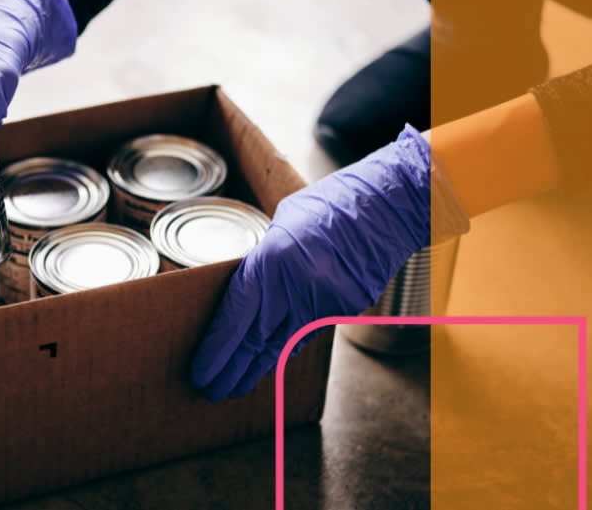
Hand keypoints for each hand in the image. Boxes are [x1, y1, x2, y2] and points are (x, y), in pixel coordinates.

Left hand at [190, 126, 431, 400]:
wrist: (389, 204)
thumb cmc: (333, 202)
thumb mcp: (283, 224)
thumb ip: (264, 259)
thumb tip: (249, 287)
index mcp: (273, 261)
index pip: (236, 316)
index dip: (217, 349)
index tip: (202, 370)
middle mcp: (296, 288)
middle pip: (255, 340)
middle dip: (230, 369)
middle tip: (210, 390)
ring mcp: (323, 303)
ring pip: (280, 346)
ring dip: (255, 370)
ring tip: (233, 388)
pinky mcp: (343, 310)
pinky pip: (306, 335)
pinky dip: (284, 351)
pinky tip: (269, 364)